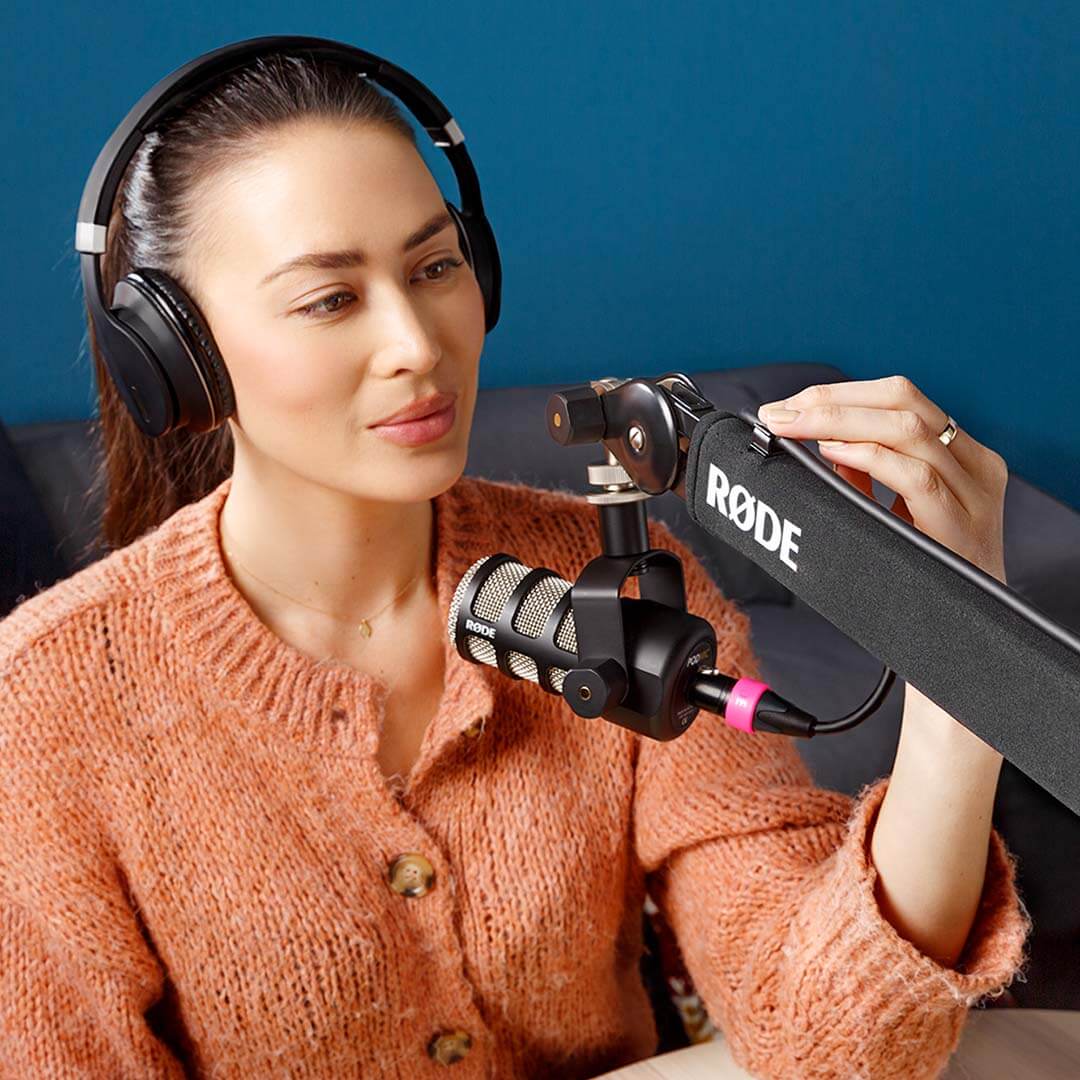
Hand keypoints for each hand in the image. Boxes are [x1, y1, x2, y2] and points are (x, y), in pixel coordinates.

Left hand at [757, 375, 1009, 583]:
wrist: (956, 641)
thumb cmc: (920, 578)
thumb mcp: (892, 513)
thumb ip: (863, 475)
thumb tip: (812, 440)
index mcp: (962, 456)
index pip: (900, 398)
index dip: (838, 394)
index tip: (788, 405)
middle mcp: (975, 467)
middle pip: (904, 400)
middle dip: (830, 400)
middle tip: (778, 413)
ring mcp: (974, 495)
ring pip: (909, 429)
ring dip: (837, 422)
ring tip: (793, 429)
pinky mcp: (963, 528)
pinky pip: (917, 477)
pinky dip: (868, 458)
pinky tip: (831, 455)